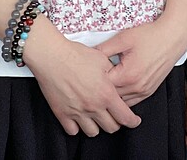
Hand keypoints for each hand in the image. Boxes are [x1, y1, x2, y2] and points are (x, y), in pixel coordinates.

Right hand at [22, 23, 140, 136]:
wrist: (52, 56)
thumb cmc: (76, 54)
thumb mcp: (102, 59)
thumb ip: (112, 72)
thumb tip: (116, 77)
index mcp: (106, 94)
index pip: (125, 117)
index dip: (132, 121)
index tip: (134, 121)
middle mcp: (93, 106)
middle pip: (111, 127)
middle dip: (116, 123)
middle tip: (114, 116)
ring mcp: (77, 112)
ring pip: (93, 132)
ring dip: (97, 126)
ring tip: (96, 118)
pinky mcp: (62, 114)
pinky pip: (73, 131)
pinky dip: (77, 127)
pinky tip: (79, 119)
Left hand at [97, 12, 186, 105]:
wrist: (172, 37)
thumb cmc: (150, 36)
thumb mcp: (123, 39)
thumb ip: (104, 49)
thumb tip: (90, 55)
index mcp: (127, 75)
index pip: (103, 85)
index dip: (94, 78)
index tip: (91, 70)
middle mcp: (136, 87)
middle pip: (111, 96)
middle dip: (102, 88)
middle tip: (95, 77)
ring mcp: (144, 91)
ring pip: (121, 102)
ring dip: (113, 95)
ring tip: (106, 83)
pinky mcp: (149, 91)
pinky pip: (132, 101)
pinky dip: (123, 97)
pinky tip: (118, 87)